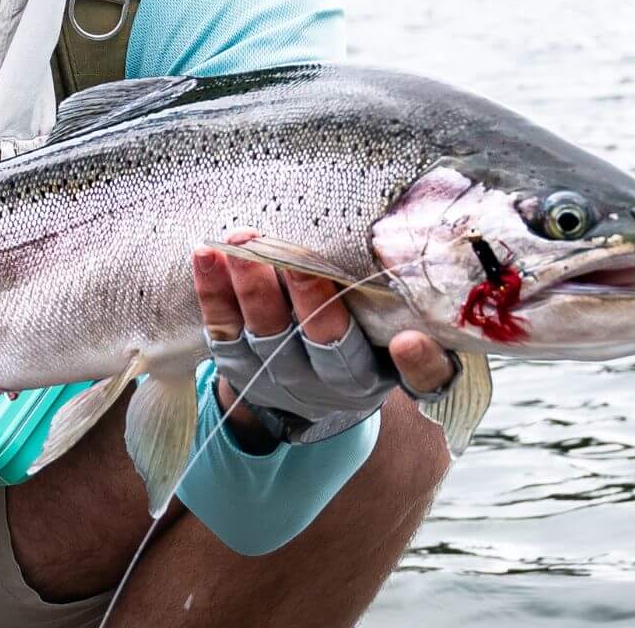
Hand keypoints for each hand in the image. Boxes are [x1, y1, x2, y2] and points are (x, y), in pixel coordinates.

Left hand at [191, 231, 458, 446]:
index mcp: (369, 375)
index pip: (403, 370)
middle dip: (309, 299)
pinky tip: (205, 255)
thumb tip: (429, 328)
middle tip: (299, 261)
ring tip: (241, 243)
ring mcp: (274, 374)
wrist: (307, 390)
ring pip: (262, 332)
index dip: (412, 363)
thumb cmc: (364, 351)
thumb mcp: (397, 356)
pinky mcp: (237, 364)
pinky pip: (221, 328)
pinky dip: (212, 292)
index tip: (412, 341)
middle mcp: (322, 382)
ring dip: (250, 287)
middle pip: (318, 341)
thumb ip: (426, 348)